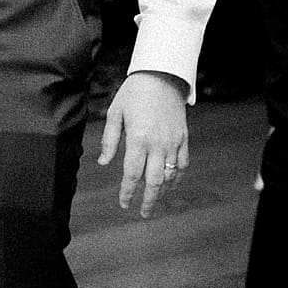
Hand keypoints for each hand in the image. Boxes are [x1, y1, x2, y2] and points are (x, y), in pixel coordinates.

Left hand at [100, 71, 187, 218]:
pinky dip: (178, 177)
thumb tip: (103, 163)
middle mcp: (158, 144)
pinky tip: (170, 184)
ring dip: (161, 191)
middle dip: (148, 200)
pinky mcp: (183, 137)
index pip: (132, 174)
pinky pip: (183, 163)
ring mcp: (173, 142)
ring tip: (154, 200)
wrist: (162, 74)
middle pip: (154, 181)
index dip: (128, 192)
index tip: (123, 203)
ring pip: (170, 175)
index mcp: (138, 139)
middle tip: (143, 213)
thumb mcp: (115, 112)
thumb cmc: (134, 92)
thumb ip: (110, 140)